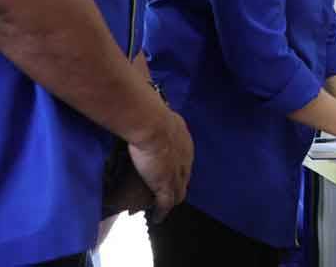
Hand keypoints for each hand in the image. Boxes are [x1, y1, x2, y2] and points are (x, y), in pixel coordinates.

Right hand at [129, 107, 193, 221]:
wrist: (152, 126)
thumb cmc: (153, 117)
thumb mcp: (161, 118)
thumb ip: (159, 123)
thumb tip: (149, 119)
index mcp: (185, 142)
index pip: (184, 159)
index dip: (177, 167)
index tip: (168, 170)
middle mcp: (186, 159)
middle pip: (184, 178)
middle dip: (177, 184)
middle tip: (165, 190)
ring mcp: (177, 174)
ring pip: (178, 193)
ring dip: (171, 199)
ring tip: (161, 205)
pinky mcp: (166, 186)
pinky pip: (166, 204)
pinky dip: (162, 212)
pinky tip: (158, 217)